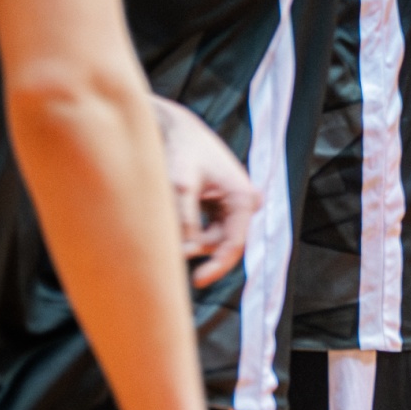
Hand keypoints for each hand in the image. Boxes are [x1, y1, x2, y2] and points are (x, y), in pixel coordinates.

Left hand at [151, 98, 255, 287]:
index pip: (234, 244)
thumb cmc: (180, 150)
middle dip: (196, 247)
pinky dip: (187, 228)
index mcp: (243, 198)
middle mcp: (243, 202)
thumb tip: (183, 253)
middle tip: (167, 245)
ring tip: (167, 214)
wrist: (174, 127)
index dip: (217, 267)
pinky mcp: (219, 203)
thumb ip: (183, 221)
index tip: (197, 282)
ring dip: (188, 235)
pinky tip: (173, 212)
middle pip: (221, 242)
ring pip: (211, 236)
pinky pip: (205, 227)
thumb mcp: (179, 186)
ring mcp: (232, 203)